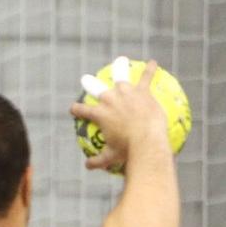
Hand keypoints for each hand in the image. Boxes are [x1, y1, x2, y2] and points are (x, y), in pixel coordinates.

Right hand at [71, 58, 170, 172]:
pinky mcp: (142, 91)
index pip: (82, 110)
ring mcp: (126, 93)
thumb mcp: (109, 158)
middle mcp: (109, 100)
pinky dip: (149, 69)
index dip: (76, 109)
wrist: (145, 140)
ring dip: (119, 67)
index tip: (73, 108)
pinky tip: (152, 62)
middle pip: (96, 88)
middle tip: (85, 79)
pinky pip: (146, 77)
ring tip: (120, 60)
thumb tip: (87, 166)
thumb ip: (97, 161)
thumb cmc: (126, 151)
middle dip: (89, 83)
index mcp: (99, 114)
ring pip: (120, 76)